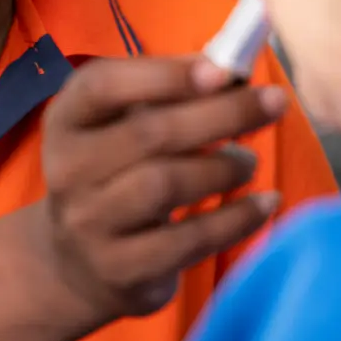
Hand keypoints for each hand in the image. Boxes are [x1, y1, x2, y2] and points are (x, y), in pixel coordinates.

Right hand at [36, 56, 286, 323]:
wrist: (76, 264)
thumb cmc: (115, 174)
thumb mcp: (121, 128)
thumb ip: (168, 97)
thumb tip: (236, 72)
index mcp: (67, 120)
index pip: (104, 86)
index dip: (165, 75)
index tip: (224, 71)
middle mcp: (67, 170)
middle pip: (148, 133)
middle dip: (222, 114)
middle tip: (274, 103)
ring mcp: (89, 224)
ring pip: (165, 185)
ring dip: (223, 167)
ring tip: (250, 162)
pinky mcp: (121, 269)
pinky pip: (188, 240)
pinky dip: (236, 219)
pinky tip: (265, 203)